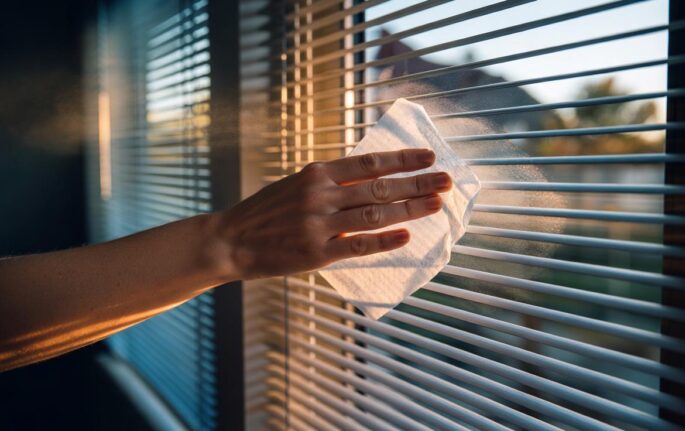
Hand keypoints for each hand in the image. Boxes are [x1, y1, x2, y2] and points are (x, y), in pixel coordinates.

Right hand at [207, 149, 452, 279]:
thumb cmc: (268, 211)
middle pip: (380, 187)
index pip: (370, 162)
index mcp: (317, 173)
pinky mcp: (316, 253)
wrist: (231, 240)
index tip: (429, 155)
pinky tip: (407, 236)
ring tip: (436, 204)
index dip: (403, 159)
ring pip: (375, 214)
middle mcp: (320, 195)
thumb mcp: (298, 184)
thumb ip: (333, 182)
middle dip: (418, 183)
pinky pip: (358, 246)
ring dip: (410, 209)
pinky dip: (385, 240)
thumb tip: (375, 178)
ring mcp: (319, 224)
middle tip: (447, 180)